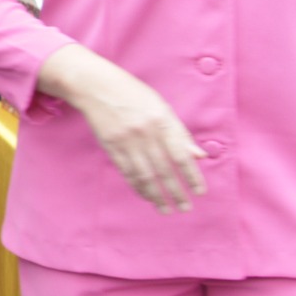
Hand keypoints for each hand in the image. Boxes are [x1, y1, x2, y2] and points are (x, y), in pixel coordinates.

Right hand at [43, 45, 207, 212]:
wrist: (96, 86)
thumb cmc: (133, 94)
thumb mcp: (161, 107)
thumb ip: (180, 132)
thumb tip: (199, 156)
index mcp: (161, 121)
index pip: (180, 154)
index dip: (191, 175)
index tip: (200, 192)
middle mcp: (144, 133)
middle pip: (163, 169)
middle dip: (176, 192)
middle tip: (185, 208)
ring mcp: (125, 140)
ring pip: (144, 175)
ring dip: (156, 195)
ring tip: (165, 208)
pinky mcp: (110, 146)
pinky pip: (126, 171)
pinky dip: (137, 186)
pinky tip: (146, 195)